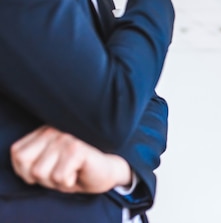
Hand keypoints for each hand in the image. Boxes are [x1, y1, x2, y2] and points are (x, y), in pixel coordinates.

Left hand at [10, 126, 131, 193]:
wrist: (110, 169)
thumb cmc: (78, 169)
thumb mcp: (50, 163)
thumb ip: (33, 159)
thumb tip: (24, 166)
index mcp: (44, 131)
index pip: (17, 154)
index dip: (28, 170)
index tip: (49, 169)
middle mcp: (53, 130)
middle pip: (28, 166)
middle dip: (43, 178)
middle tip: (62, 172)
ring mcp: (66, 137)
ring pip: (42, 173)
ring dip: (57, 181)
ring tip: (71, 171)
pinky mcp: (77, 148)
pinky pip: (59, 177)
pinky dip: (69, 182)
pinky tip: (79, 172)